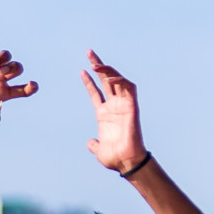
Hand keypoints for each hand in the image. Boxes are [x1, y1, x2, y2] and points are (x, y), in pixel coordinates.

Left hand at [81, 50, 146, 173]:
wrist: (125, 161)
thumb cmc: (114, 158)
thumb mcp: (99, 150)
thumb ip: (94, 145)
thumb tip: (90, 143)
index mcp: (104, 114)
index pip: (96, 92)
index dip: (89, 82)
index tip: (82, 70)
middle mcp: (114, 107)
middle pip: (106, 80)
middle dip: (98, 66)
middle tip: (89, 52)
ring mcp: (123, 105)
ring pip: (116, 80)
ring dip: (107, 70)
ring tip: (95, 65)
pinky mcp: (132, 106)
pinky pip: (128, 88)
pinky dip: (120, 80)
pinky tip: (109, 79)